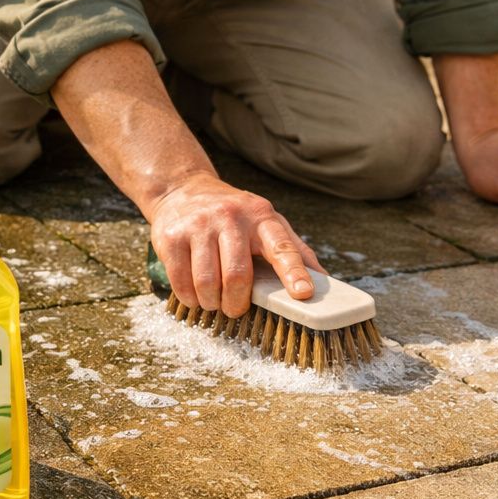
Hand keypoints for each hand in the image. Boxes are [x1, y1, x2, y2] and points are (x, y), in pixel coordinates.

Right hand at [144, 173, 324, 316]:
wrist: (183, 190)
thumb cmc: (233, 216)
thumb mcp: (267, 222)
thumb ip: (295, 250)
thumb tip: (326, 282)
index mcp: (261, 217)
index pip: (282, 247)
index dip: (293, 272)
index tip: (303, 293)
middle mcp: (230, 217)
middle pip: (237, 275)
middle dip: (237, 303)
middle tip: (235, 308)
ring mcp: (199, 225)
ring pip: (207, 283)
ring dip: (211, 303)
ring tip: (214, 301)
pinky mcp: (171, 236)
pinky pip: (181, 282)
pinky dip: (190, 299)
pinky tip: (195, 295)